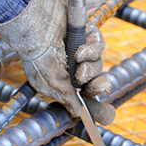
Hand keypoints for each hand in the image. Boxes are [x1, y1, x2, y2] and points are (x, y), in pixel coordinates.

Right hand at [0, 0, 114, 124]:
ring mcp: (81, 50)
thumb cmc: (38, 57)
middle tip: (91, 87)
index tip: (109, 115)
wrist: (36, 29)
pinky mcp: (88, 34)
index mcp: (64, 81)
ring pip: (98, 65)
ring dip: (90, 69)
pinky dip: (91, 51)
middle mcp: (73, 67)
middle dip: (97, 87)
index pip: (85, 96)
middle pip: (96, 82)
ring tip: (78, 65)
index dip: (98, 106)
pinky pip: (99, 47)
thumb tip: (77, 113)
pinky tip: (79, 52)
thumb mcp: (51, 84)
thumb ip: (68, 99)